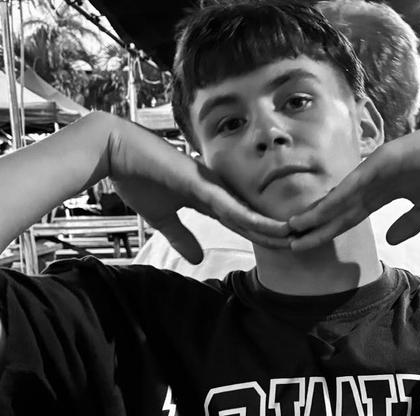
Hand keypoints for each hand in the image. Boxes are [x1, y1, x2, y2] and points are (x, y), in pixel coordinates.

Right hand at [106, 116, 289, 263]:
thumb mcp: (161, 219)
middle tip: (305, 248)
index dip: (264, 238)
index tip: (285, 251)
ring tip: (300, 241)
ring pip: (251, 213)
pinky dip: (254, 219)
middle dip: (279, 235)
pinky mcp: (202, 184)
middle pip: (255, 219)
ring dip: (275, 229)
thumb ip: (182, 237)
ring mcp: (212, 186)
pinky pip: (233, 206)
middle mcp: (217, 191)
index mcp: (209, 199)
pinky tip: (273, 229)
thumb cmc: (136, 177)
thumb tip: (196, 260)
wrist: (113, 150)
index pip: (244, 223)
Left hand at [285, 118, 419, 250]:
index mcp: (382, 192)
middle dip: (316, 225)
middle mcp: (373, 181)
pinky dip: (335, 199)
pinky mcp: (380, 162)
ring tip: (295, 227)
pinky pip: (353, 185)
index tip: (311, 243)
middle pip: (338, 208)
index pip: (350, 215)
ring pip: (340, 197)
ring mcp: (374, 170)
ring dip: (317, 213)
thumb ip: (408, 224)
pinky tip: (319, 212)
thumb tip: (389, 239)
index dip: (330, 229)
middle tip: (292, 240)